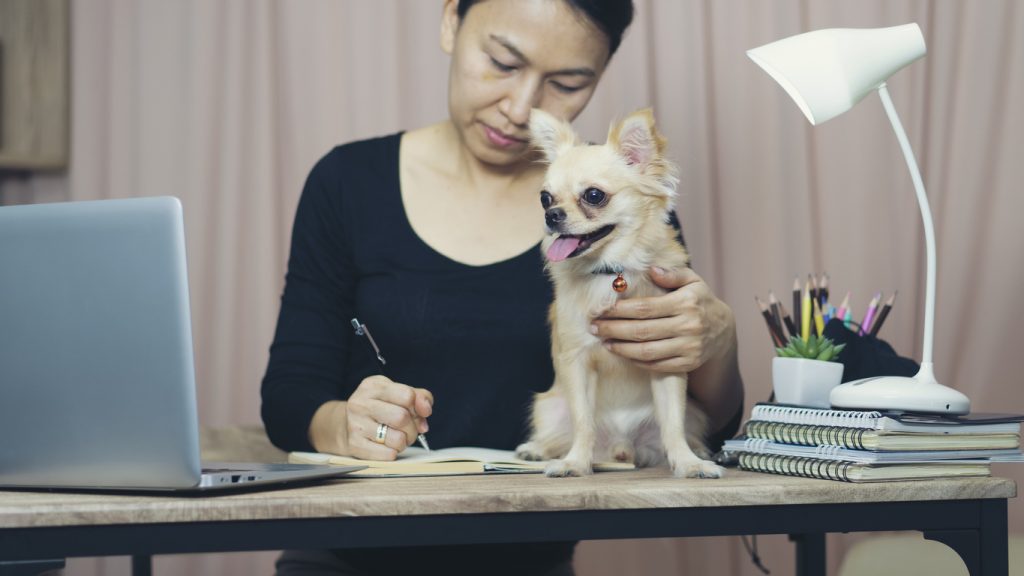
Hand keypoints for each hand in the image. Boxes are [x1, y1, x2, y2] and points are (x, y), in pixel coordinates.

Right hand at [345, 375, 432, 459]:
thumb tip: (426, 410)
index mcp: (373, 386)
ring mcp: (356, 425)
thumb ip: (417, 396)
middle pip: (402, 418)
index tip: (420, 412)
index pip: (406, 395)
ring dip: (404, 442)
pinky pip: (388, 454)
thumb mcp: (395, 392)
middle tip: (409, 429)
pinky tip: (387, 446)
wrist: (344, 424)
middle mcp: (361, 404)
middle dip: (413, 427)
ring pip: (397, 439)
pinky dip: (394, 452)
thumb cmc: (378, 407)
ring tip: (398, 438)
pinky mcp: (355, 445)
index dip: (419, 406)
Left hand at [591, 266, 734, 372]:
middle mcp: (688, 326)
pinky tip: (622, 353)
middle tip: (594, 327)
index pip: (645, 308)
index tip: (601, 310)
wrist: (723, 331)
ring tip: (604, 341)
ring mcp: (688, 348)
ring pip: (647, 351)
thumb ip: (672, 273)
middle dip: (613, 329)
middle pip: (642, 331)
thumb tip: (651, 269)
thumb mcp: (693, 281)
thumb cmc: (700, 301)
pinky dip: (636, 361)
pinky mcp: (687, 364)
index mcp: (686, 303)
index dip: (620, 310)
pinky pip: (656, 365)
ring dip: (621, 348)